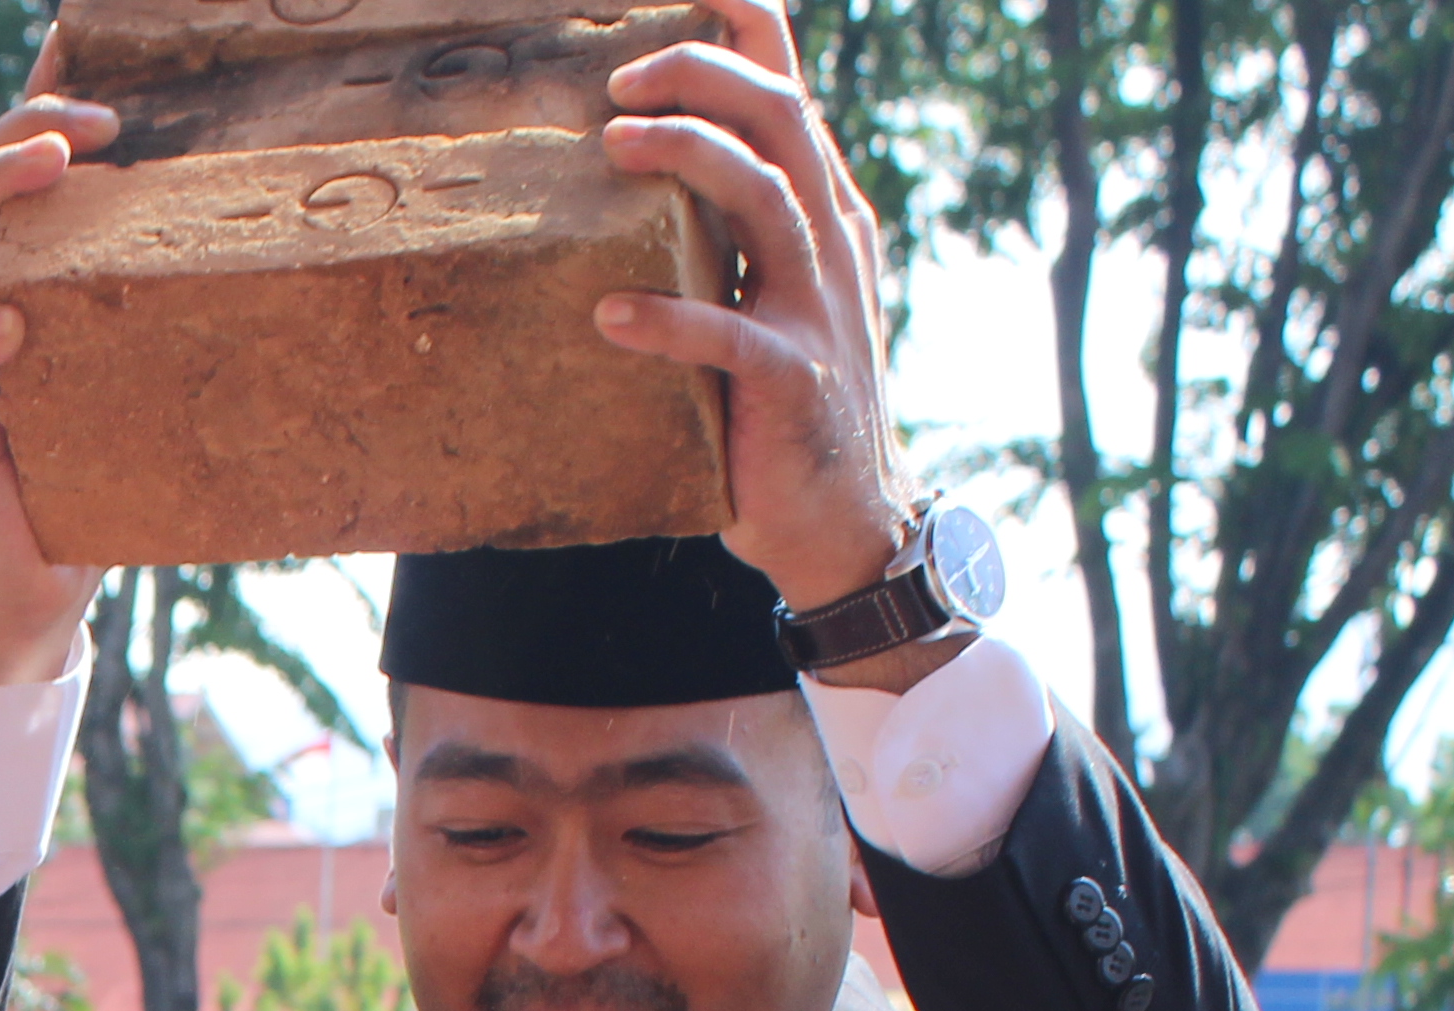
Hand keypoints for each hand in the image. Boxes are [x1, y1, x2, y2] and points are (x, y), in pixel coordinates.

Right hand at [0, 52, 109, 689]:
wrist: (44, 580)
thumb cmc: (104, 464)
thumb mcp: (145, 366)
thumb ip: (168, 305)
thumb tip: (272, 233)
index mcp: (24, 278)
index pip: (16, 170)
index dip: (37, 100)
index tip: (82, 47)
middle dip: (17, 135)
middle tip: (87, 123)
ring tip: (44, 165)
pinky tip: (2, 327)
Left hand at [591, 0, 915, 620]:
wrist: (846, 519)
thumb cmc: (783, 403)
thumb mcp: (767, 296)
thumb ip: (728, 235)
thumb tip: (650, 170)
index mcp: (822, 212)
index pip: (791, 94)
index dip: (749, 29)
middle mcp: (830, 241)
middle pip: (779, 117)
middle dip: (702, 74)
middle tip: (618, 80)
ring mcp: (816, 307)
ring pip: (764, 195)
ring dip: (685, 157)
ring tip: (613, 143)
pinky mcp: (791, 379)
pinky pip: (727, 333)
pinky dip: (664, 319)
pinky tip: (607, 313)